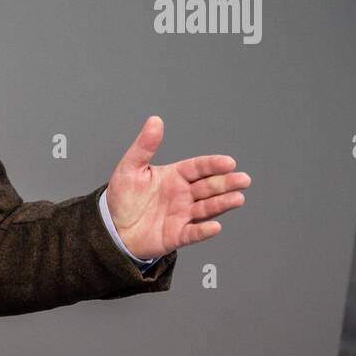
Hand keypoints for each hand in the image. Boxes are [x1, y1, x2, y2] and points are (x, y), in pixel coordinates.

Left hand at [105, 115, 250, 259]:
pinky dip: (204, 231)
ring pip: (207, 208)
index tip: (228, 162)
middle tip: (242, 179)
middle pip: (209, 187)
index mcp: (175, 176)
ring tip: (237, 198)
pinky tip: (214, 226)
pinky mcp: (177, 235)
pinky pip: (193, 233)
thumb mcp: (130, 168)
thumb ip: (144, 146)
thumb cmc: (124, 196)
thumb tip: (154, 120)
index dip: (213, 165)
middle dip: (226, 183)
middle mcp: (183, 195)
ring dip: (222, 204)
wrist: (113, 227)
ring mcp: (183, 215)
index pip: (198, 168)